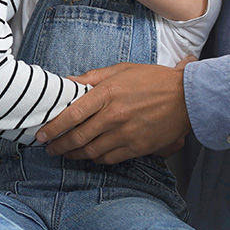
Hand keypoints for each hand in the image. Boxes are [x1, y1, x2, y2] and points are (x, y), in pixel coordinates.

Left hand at [36, 62, 190, 163]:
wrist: (187, 97)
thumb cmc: (154, 80)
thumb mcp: (122, 70)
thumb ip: (93, 77)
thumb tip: (68, 82)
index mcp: (108, 92)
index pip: (72, 114)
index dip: (54, 127)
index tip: (42, 134)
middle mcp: (114, 115)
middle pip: (78, 137)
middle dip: (58, 145)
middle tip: (49, 147)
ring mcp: (126, 133)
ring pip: (91, 151)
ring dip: (73, 155)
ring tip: (65, 153)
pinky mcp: (137, 147)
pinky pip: (109, 158)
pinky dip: (95, 159)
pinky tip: (89, 156)